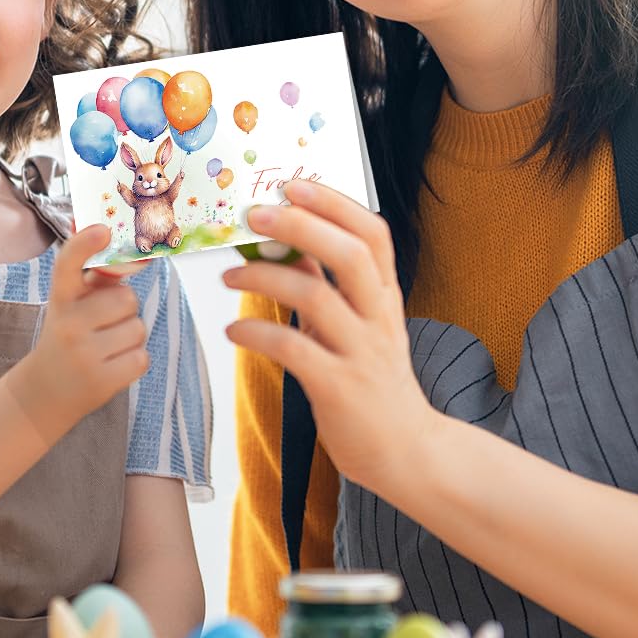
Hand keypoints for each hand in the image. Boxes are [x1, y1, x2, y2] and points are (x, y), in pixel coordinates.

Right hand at [7, 226, 148, 443]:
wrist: (46, 390)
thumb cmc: (70, 333)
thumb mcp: (74, 302)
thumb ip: (98, 275)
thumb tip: (132, 250)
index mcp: (61, 298)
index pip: (68, 264)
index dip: (85, 244)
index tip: (102, 230)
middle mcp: (68, 324)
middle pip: (126, 299)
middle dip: (124, 310)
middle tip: (104, 323)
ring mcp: (83, 354)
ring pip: (138, 328)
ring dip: (130, 336)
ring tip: (106, 346)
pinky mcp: (101, 381)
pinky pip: (141, 357)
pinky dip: (133, 360)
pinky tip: (111, 365)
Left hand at [223, 181, 435, 495]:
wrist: (408, 452)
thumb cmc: (376, 383)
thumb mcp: (363, 325)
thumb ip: (331, 285)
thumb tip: (289, 241)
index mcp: (386, 297)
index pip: (373, 234)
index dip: (335, 204)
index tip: (295, 185)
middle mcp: (378, 319)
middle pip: (349, 255)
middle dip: (301, 226)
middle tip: (254, 214)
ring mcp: (362, 353)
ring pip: (316, 298)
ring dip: (265, 277)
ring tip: (229, 274)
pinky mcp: (339, 389)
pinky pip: (294, 350)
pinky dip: (257, 332)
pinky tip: (234, 330)